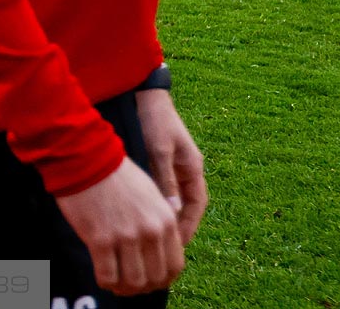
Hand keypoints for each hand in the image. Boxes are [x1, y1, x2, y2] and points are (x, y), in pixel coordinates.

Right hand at [55, 157, 183, 296]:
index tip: (151, 279)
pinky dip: (106, 281)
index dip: (163, 279)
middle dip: (143, 287)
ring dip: (125, 288)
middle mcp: (150, 232)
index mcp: (166, 220)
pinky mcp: (100, 239)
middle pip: (155, 278)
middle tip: (131, 285)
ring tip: (116, 283)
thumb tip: (163, 243)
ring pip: (133, 281)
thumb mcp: (150, 193)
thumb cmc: (115, 174)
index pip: (175, 265)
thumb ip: (161, 219)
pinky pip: (108, 274)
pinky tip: (101, 276)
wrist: (86, 158)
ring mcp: (126, 237)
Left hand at [137, 88, 206, 244]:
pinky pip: (161, 186)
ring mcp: (174, 163)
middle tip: (166, 246)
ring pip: (173, 196)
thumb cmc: (153, 119)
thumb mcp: (159, 149)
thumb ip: (165, 179)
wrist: (143, 93)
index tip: (180, 245)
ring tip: (154, 235)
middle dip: (178, 225)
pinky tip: (142, 211)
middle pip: (186, 204)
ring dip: (166, 214)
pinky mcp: (159, 158)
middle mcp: (186, 168)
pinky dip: (156, 200)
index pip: (196, 204)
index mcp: (193, 167)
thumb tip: (173, 211)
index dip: (190, 225)